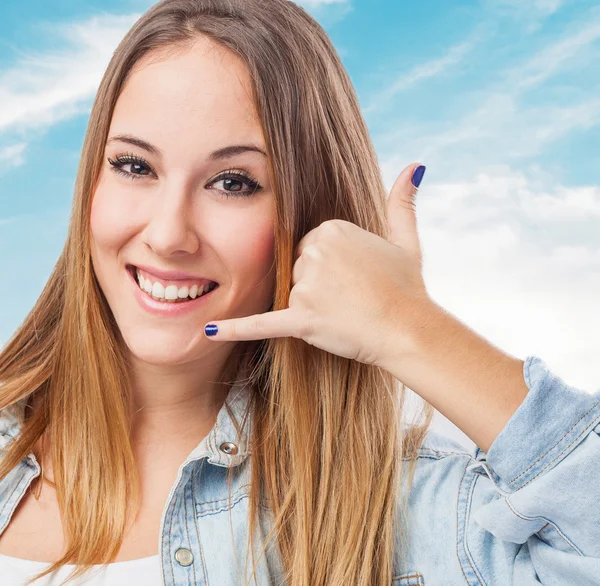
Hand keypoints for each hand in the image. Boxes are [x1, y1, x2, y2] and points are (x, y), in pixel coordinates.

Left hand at [204, 162, 433, 368]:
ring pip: (291, 293)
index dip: (327, 266)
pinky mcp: (301, 318)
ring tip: (343, 313)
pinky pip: (261, 323)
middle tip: (347, 298)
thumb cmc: (407, 287)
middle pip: (296, 267)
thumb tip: (414, 165)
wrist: (409, 330)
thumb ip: (402, 201)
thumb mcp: (406, 240)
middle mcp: (314, 251)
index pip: (309, 245)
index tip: (350, 278)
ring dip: (310, 306)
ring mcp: (307, 285)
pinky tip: (208, 331)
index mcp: (331, 228)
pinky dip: (234, 328)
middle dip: (316, 284)